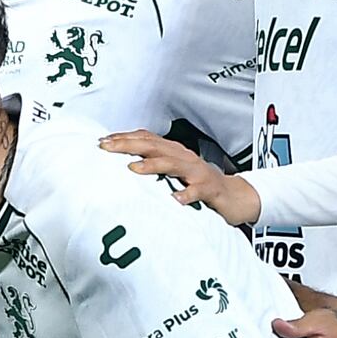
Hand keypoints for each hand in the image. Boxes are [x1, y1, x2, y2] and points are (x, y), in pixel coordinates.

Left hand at [101, 130, 258, 225]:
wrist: (234, 196)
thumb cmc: (199, 183)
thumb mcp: (173, 172)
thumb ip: (153, 165)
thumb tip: (123, 163)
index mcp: (173, 152)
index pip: (146, 139)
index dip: (124, 138)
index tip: (102, 142)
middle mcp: (184, 157)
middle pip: (154, 146)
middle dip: (129, 145)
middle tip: (107, 148)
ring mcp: (197, 173)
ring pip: (174, 164)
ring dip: (153, 165)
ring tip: (134, 168)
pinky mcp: (209, 189)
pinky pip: (198, 191)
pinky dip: (187, 194)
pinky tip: (176, 199)